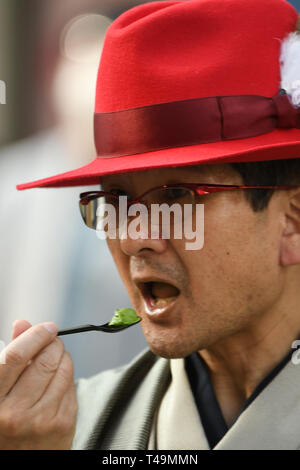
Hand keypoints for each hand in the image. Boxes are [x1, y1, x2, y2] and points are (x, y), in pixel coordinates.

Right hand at [0, 319, 77, 448]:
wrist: (19, 460)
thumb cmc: (5, 420)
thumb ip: (10, 355)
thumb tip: (23, 324)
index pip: (16, 356)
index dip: (35, 335)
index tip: (46, 327)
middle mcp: (16, 412)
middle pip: (46, 360)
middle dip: (54, 343)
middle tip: (52, 340)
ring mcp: (42, 420)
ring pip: (64, 369)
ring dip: (62, 356)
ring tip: (53, 359)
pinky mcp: (64, 424)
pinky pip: (72, 385)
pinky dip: (67, 375)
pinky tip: (56, 381)